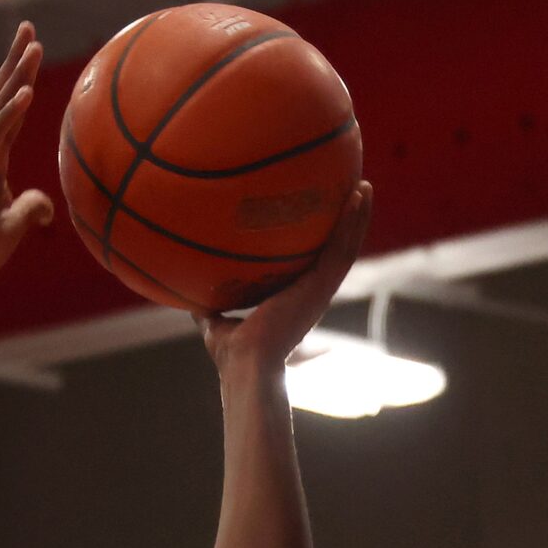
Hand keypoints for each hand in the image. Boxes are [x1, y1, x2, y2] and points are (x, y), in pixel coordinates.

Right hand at [0, 24, 53, 290]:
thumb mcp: (14, 226)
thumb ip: (31, 210)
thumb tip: (49, 210)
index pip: (11, 112)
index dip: (22, 82)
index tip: (33, 53)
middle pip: (1, 96)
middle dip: (15, 62)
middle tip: (29, 28)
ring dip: (16, 75)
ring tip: (33, 45)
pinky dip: (11, 112)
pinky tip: (26, 92)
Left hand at [198, 182, 372, 374]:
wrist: (245, 364)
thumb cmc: (231, 352)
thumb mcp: (214, 318)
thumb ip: (206, 302)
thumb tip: (183, 286)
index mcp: (294, 298)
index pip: (312, 264)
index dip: (320, 241)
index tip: (322, 216)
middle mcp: (313, 292)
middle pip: (335, 250)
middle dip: (345, 221)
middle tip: (353, 191)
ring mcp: (321, 290)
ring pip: (346, 246)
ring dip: (357, 215)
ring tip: (364, 184)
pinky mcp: (322, 287)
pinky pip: (342, 249)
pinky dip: (353, 222)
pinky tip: (359, 196)